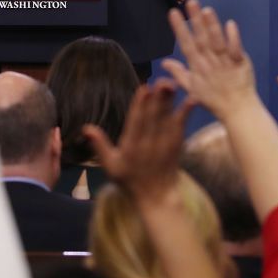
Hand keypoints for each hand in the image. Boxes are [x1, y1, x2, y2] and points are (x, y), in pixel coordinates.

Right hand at [85, 79, 192, 198]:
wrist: (156, 197)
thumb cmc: (129, 180)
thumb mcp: (110, 165)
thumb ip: (100, 145)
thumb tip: (86, 127)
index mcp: (131, 147)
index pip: (136, 122)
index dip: (140, 105)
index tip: (144, 89)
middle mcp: (148, 144)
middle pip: (153, 118)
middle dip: (158, 98)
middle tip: (162, 80)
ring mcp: (164, 145)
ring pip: (167, 119)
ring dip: (170, 102)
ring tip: (173, 84)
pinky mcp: (176, 146)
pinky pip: (181, 127)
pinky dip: (186, 114)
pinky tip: (191, 100)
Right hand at [161, 0, 257, 121]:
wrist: (237, 110)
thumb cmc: (213, 99)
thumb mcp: (192, 88)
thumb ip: (179, 73)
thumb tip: (164, 62)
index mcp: (197, 66)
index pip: (186, 44)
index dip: (179, 28)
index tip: (173, 12)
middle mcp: (209, 62)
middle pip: (201, 39)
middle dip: (195, 20)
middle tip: (191, 2)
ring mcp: (225, 62)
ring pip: (217, 42)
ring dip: (212, 26)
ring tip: (207, 10)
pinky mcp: (240, 63)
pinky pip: (236, 49)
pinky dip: (233, 38)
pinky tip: (231, 24)